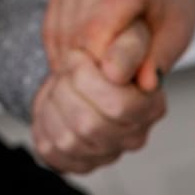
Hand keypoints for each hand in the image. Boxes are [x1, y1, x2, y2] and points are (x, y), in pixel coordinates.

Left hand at [31, 32, 167, 174]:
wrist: (93, 66)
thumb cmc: (112, 48)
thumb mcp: (128, 33)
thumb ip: (128, 48)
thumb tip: (115, 71)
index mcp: (152, 106)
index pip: (118, 106)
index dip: (87, 78)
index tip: (77, 56)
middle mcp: (134, 135)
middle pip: (89, 125)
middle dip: (66, 91)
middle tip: (65, 71)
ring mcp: (109, 152)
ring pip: (67, 140)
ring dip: (52, 105)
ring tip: (59, 86)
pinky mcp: (83, 161)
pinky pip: (52, 152)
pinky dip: (42, 125)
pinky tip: (52, 106)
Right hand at [43, 0, 194, 94]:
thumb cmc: (170, 9)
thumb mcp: (177, 35)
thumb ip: (160, 60)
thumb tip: (145, 85)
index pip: (98, 30)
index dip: (103, 66)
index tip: (118, 85)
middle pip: (77, 36)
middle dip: (92, 69)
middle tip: (113, 87)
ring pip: (61, 37)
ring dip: (75, 66)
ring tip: (101, 76)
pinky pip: (53, 33)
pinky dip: (66, 56)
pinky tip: (85, 65)